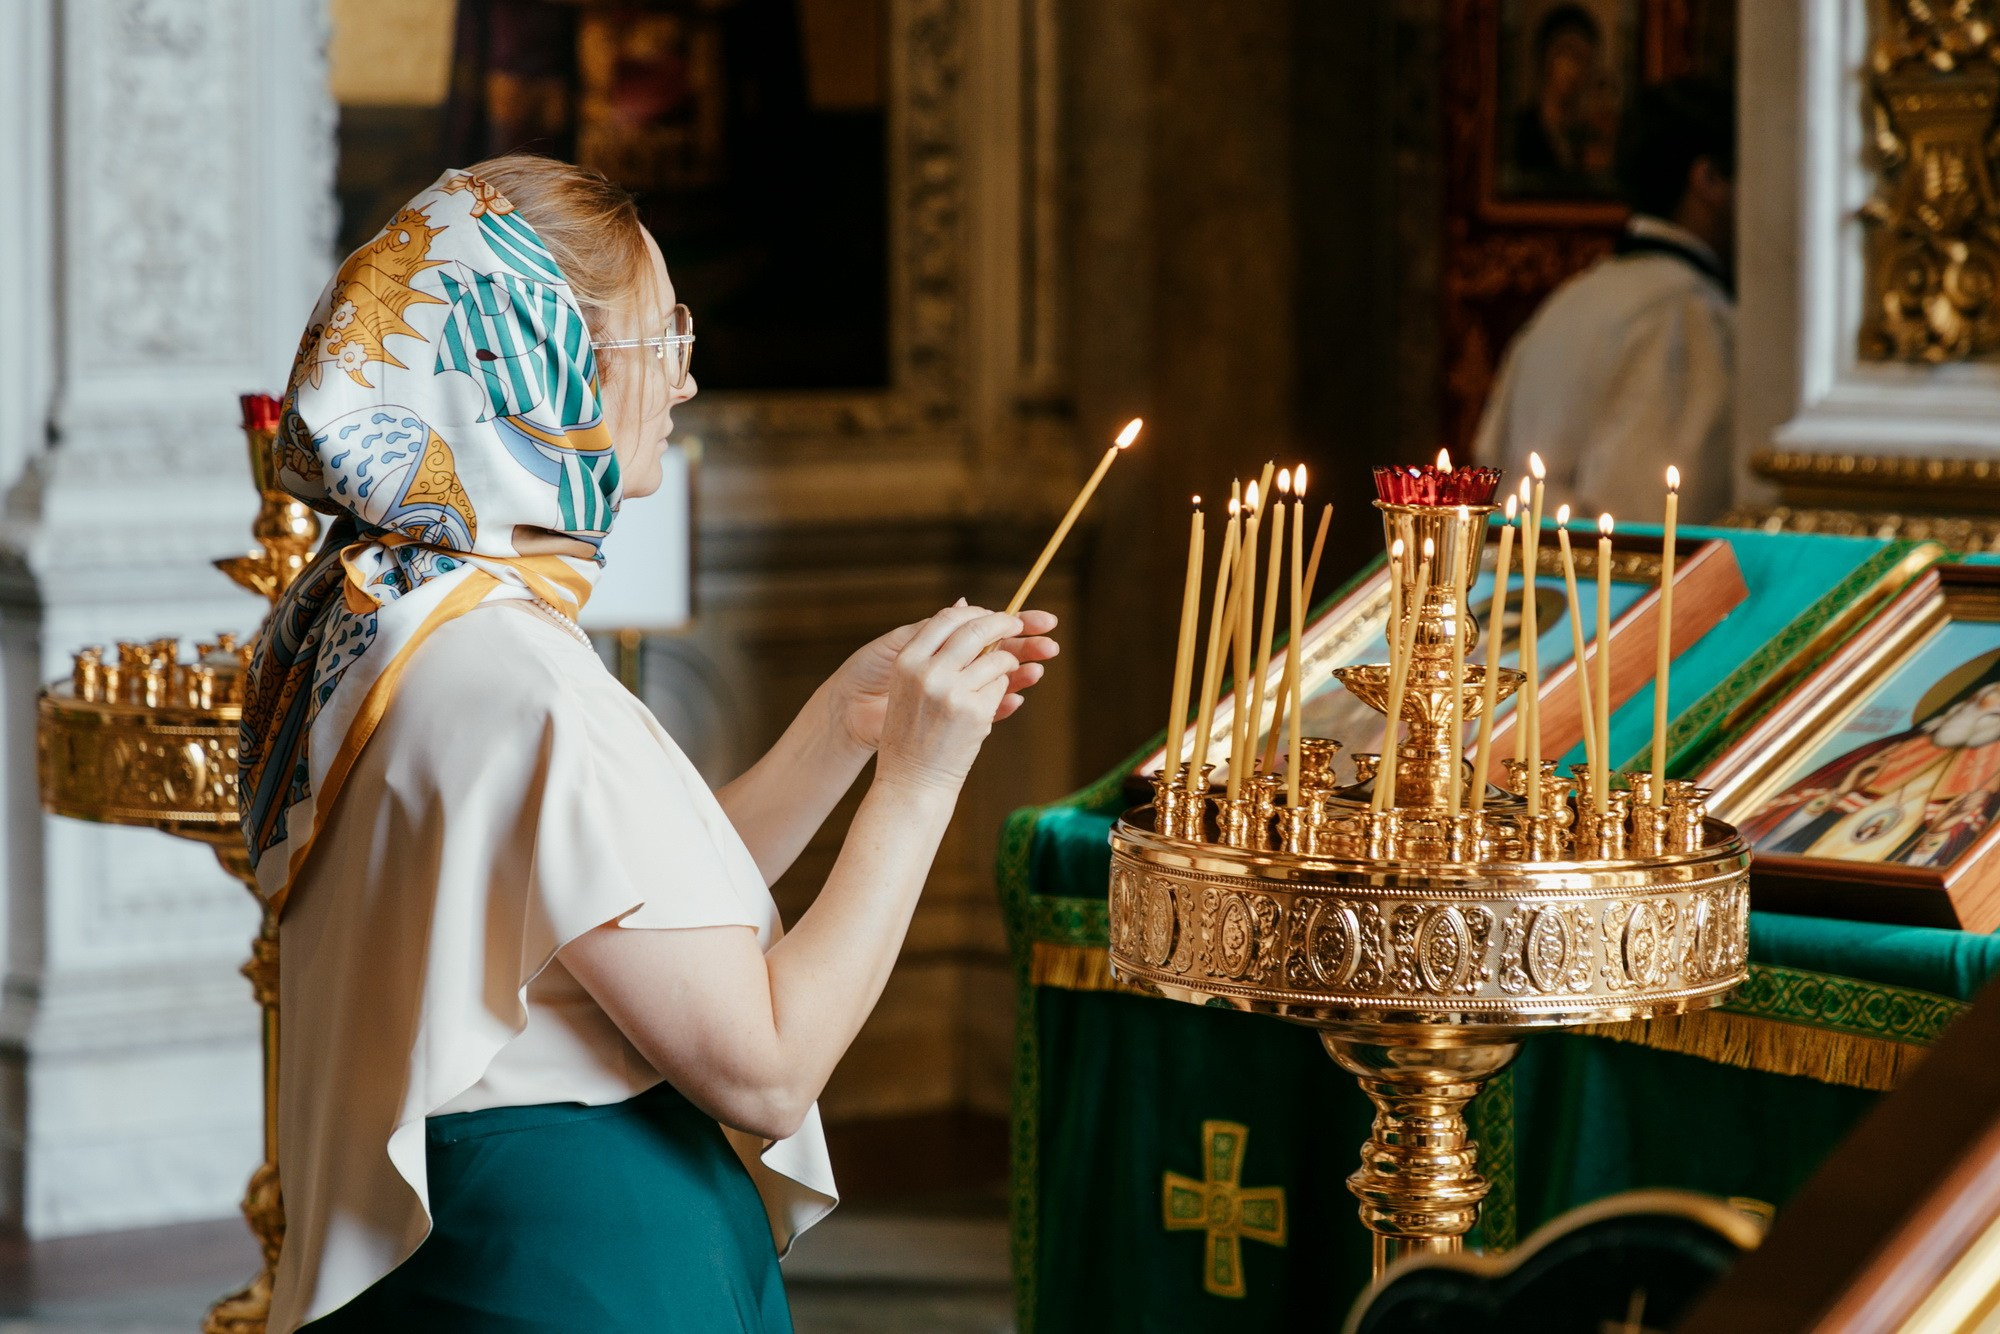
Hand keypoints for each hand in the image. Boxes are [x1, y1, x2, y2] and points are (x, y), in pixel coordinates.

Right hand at [830, 602, 1058, 752]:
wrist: (912, 780)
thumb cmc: (913, 732)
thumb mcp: (910, 683)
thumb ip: (935, 647)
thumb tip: (964, 602)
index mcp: (907, 661)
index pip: (946, 619)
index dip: (975, 613)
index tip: (992, 615)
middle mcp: (928, 672)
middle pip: (976, 630)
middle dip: (1004, 623)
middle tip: (1019, 625)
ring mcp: (952, 692)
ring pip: (997, 659)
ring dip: (1008, 664)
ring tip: (1002, 676)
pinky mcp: (974, 712)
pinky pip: (1002, 687)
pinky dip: (1003, 692)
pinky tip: (990, 706)